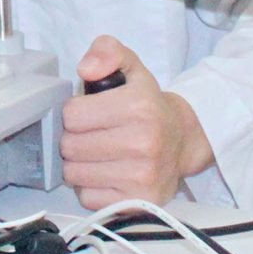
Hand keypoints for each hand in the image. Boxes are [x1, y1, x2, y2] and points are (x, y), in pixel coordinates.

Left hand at [60, 37, 212, 208]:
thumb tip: (85, 69)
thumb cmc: (148, 105)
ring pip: (74, 173)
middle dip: (74, 139)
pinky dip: (90, 188)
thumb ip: (106, 51)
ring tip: (98, 155)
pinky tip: (107, 174)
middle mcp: (143, 143)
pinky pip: (86, 198)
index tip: (90, 113)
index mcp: (139, 107)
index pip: (71, 115)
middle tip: (92, 135)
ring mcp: (142, 177)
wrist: (183, 141)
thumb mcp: (131, 68)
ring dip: (79, 164)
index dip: (74, 113)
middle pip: (69, 146)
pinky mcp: (138, 202)